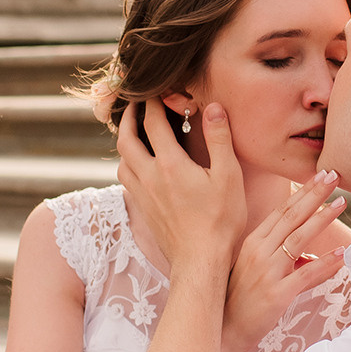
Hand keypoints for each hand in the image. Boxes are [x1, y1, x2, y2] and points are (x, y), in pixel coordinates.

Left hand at [116, 100, 247, 276]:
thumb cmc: (220, 221)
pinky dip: (128, 164)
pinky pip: (126, 179)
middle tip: (134, 104)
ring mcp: (143, 194)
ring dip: (125, 142)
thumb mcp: (228, 176)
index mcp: (170, 164)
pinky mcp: (143, 209)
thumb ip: (219, 139)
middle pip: (126, 139)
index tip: (155, 89)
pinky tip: (139, 166)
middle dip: (128, 117)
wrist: (200, 262)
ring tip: (134, 132)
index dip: (152, 101)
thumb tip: (212, 107)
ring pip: (122, 160)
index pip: (153, 122)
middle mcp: (149, 176)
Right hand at [223, 172, 347, 351]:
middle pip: (291, 217)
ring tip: (341, 203)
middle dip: (314, 194)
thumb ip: (280, 258)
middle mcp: (258, 252)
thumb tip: (309, 256)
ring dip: (322, 218)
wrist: (222, 331)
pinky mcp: (277, 294)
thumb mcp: (254, 270)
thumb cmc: (238, 300)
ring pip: (298, 239)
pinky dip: (325, 263)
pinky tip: (341, 253)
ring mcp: (267, 272)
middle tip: (334, 175)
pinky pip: (305, 274)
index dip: (302, 192)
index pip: (281, 211)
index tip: (319, 176)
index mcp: (252, 243)